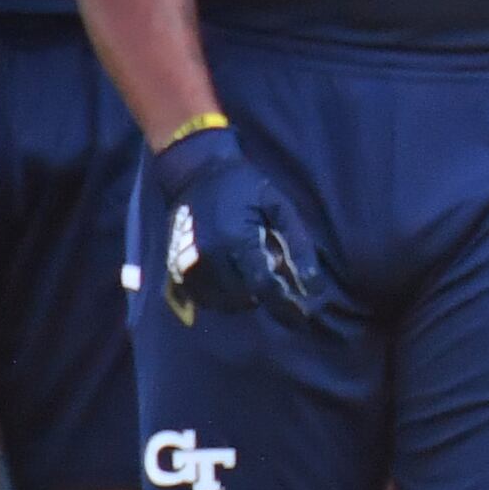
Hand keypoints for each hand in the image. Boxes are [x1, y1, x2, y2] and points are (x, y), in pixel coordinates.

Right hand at [148, 124, 315, 329]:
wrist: (196, 172)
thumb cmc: (244, 187)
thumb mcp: (280, 207)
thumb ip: (299, 245)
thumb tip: (314, 288)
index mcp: (236, 240)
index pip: (264, 287)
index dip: (286, 306)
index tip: (303, 316)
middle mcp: (210, 256)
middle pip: (244, 299)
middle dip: (264, 296)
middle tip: (272, 274)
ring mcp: (188, 264)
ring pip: (222, 304)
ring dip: (243, 299)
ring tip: (252, 275)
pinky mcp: (175, 268)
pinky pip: (201, 300)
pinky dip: (221, 299)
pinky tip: (233, 281)